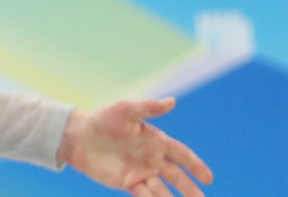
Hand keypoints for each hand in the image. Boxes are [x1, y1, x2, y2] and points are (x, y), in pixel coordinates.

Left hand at [59, 98, 211, 196]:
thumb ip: (149, 108)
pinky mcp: (128, 182)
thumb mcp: (125, 110)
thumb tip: (172, 101)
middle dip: (191, 189)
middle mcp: (152, 158)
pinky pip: (145, 196)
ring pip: (163, 190)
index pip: (182, 155)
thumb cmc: (103, 119)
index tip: (209, 179)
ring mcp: (141, 171)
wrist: (78, 136)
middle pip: (177, 177)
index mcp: (156, 140)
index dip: (196, 166)